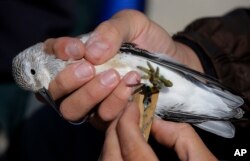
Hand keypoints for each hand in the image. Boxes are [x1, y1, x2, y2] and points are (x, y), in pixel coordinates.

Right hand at [43, 9, 202, 126]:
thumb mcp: (133, 24)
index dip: (57, 53)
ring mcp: (92, 102)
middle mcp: (80, 81)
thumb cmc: (149, 41)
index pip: (50, 55)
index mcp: (79, 55)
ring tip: (117, 77)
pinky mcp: (109, 117)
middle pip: (55, 90)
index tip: (76, 49)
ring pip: (73, 109)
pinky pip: (101, 118)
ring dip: (92, 94)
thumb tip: (90, 52)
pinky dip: (114, 104)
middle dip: (70, 80)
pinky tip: (131, 89)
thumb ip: (111, 30)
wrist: (173, 62)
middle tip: (92, 68)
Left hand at [100, 102, 217, 160]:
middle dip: (115, 128)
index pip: (131, 145)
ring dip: (111, 141)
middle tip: (126, 113)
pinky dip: (111, 154)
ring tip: (124, 126)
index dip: (128, 121)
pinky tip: (122, 146)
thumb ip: (182, 136)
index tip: (133, 105)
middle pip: (111, 154)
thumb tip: (156, 122)